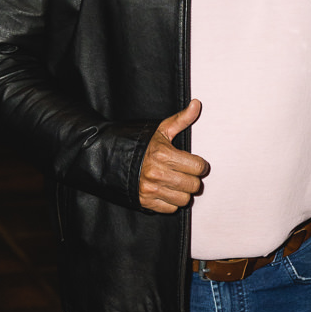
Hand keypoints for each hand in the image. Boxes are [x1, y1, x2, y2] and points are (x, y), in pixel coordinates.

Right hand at [138, 99, 208, 213]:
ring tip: (176, 182)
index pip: (198, 167)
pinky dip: (171, 201)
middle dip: (192, 179)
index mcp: (163, 154)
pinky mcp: (145, 201)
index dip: (200, 165)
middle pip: (193, 185)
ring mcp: (150, 189)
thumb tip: (196, 104)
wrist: (110, 157)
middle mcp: (157, 173)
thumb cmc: (139, 143)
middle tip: (185, 173)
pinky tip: (166, 190)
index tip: (195, 163)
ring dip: (183, 192)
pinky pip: (170, 208)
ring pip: (184, 199)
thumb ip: (182, 119)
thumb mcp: (160, 130)